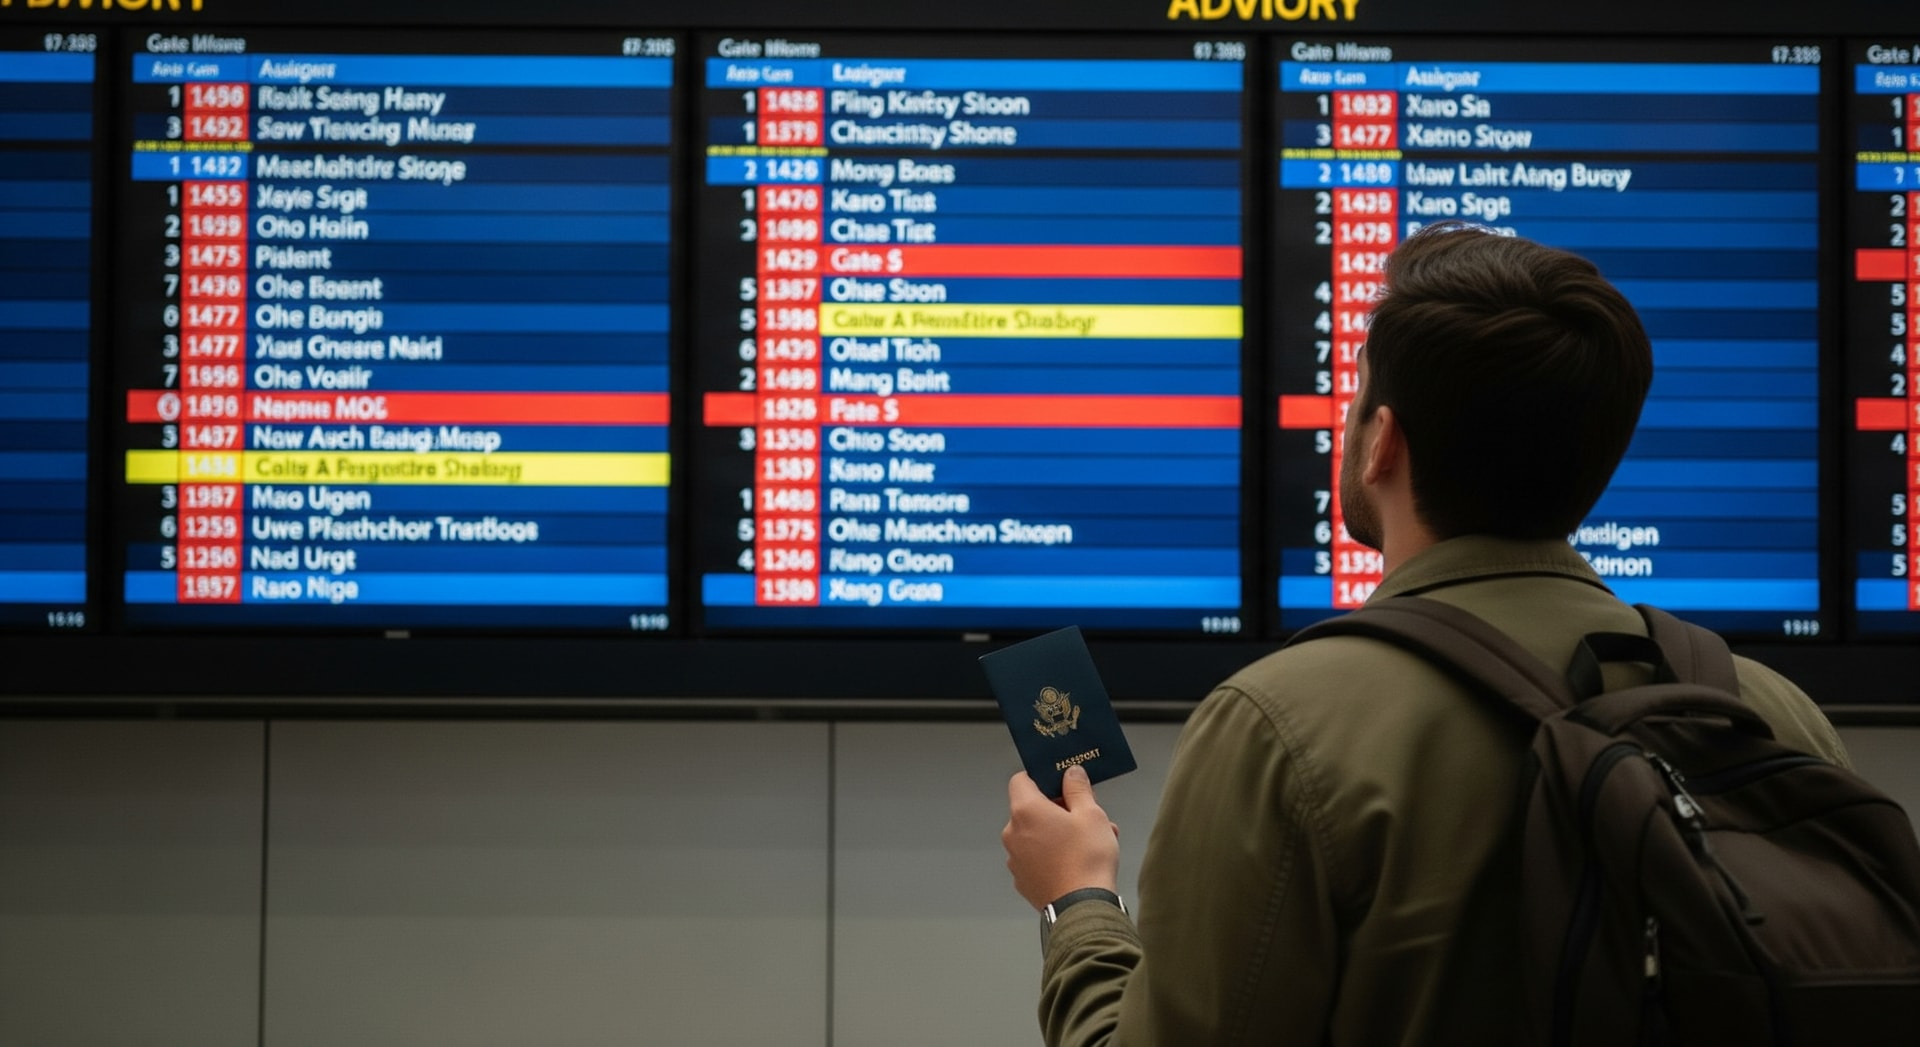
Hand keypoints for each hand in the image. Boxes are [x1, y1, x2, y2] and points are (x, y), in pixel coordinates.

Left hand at [1002, 764, 1120, 910]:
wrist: (1082, 908)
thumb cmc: (1087, 856)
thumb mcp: (1091, 814)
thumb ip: (1078, 788)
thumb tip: (1071, 772)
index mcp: (1025, 811)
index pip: (1021, 780)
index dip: (1042, 779)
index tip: (1063, 786)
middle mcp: (1012, 833)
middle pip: (1030, 809)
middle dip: (1058, 809)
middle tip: (1086, 817)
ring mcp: (1015, 859)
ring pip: (1036, 835)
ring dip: (1058, 833)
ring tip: (1091, 843)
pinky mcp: (1022, 881)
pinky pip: (1035, 858)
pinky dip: (1051, 855)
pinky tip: (1076, 864)